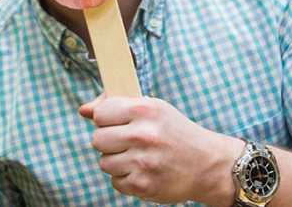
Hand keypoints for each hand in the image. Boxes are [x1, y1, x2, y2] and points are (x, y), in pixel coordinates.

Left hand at [79, 94, 242, 205]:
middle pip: (97, 139)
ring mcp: (143, 161)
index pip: (100, 113)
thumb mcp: (153, 109)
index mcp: (145, 110)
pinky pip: (115, 181)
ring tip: (138, 157)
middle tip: (128, 142)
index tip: (116, 122)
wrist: (207, 164)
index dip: (105, 119)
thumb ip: (116, 105)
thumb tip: (83, 110)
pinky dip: (126, 178)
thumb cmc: (175, 132)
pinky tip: (143, 170)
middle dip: (109, 142)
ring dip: (117, 161)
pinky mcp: (143, 185)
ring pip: (104, 162)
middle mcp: (143, 135)